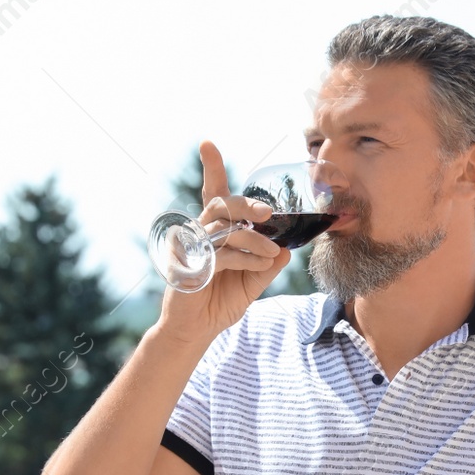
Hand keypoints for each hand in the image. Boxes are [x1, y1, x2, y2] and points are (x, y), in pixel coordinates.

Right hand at [156, 140, 293, 344]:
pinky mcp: (189, 265)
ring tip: (271, 250)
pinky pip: (222, 253)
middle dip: (246, 204)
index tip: (206, 143)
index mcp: (215, 231)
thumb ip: (266, 264)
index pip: (214, 195)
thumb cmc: (221, 302)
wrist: (197, 330)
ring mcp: (192, 247)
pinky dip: (245, 257)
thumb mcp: (252, 282)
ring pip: (224, 228)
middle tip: (268, 212)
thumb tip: (286, 249)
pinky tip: (259, 264)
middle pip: (221, 204)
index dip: (211, 168)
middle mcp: (201, 233)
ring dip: (253, 238)